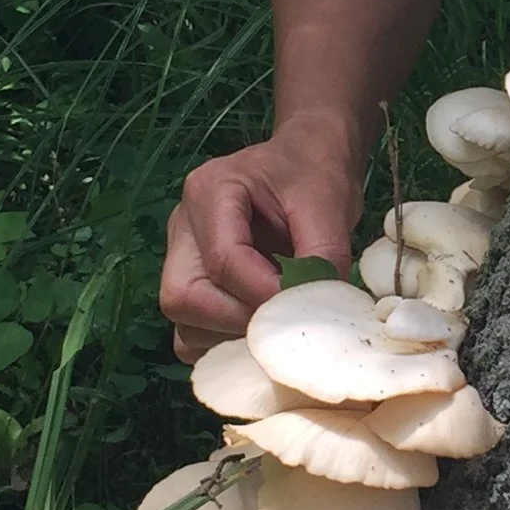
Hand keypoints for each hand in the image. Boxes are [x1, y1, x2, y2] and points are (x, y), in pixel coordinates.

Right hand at [161, 120, 364, 358]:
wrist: (307, 164)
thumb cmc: (314, 174)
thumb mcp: (328, 204)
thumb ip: (323, 256)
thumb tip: (315, 312)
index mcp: (209, 191)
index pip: (223, 261)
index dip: (264, 294)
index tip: (305, 306)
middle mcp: (182, 226)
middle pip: (183, 297)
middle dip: (236, 321)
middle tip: (286, 321)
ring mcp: (180, 258)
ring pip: (183, 323)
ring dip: (231, 338)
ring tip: (279, 323)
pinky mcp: (191, 286)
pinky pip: (191, 335)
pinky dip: (226, 344)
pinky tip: (264, 328)